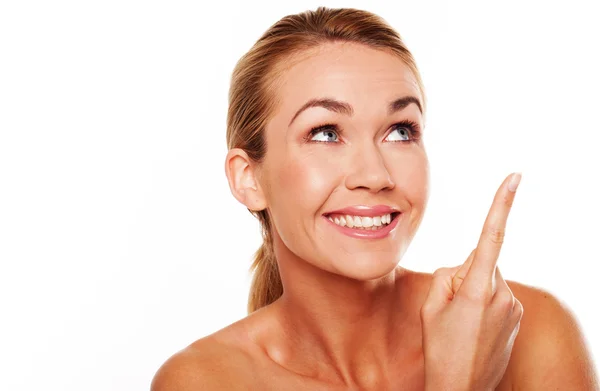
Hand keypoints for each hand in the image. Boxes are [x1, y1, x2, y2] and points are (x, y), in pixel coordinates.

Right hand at [420, 173, 523, 390]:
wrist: (461, 388)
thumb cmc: (441, 348)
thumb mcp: (430, 306)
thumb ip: (447, 274)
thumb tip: (467, 265)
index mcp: (476, 289)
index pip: (490, 237)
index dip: (502, 204)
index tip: (515, 177)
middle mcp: (502, 294)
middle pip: (480, 262)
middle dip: (463, 274)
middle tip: (450, 307)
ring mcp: (513, 307)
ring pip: (488, 278)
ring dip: (473, 290)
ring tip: (462, 321)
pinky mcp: (517, 316)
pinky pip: (496, 294)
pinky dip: (483, 302)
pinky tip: (473, 326)